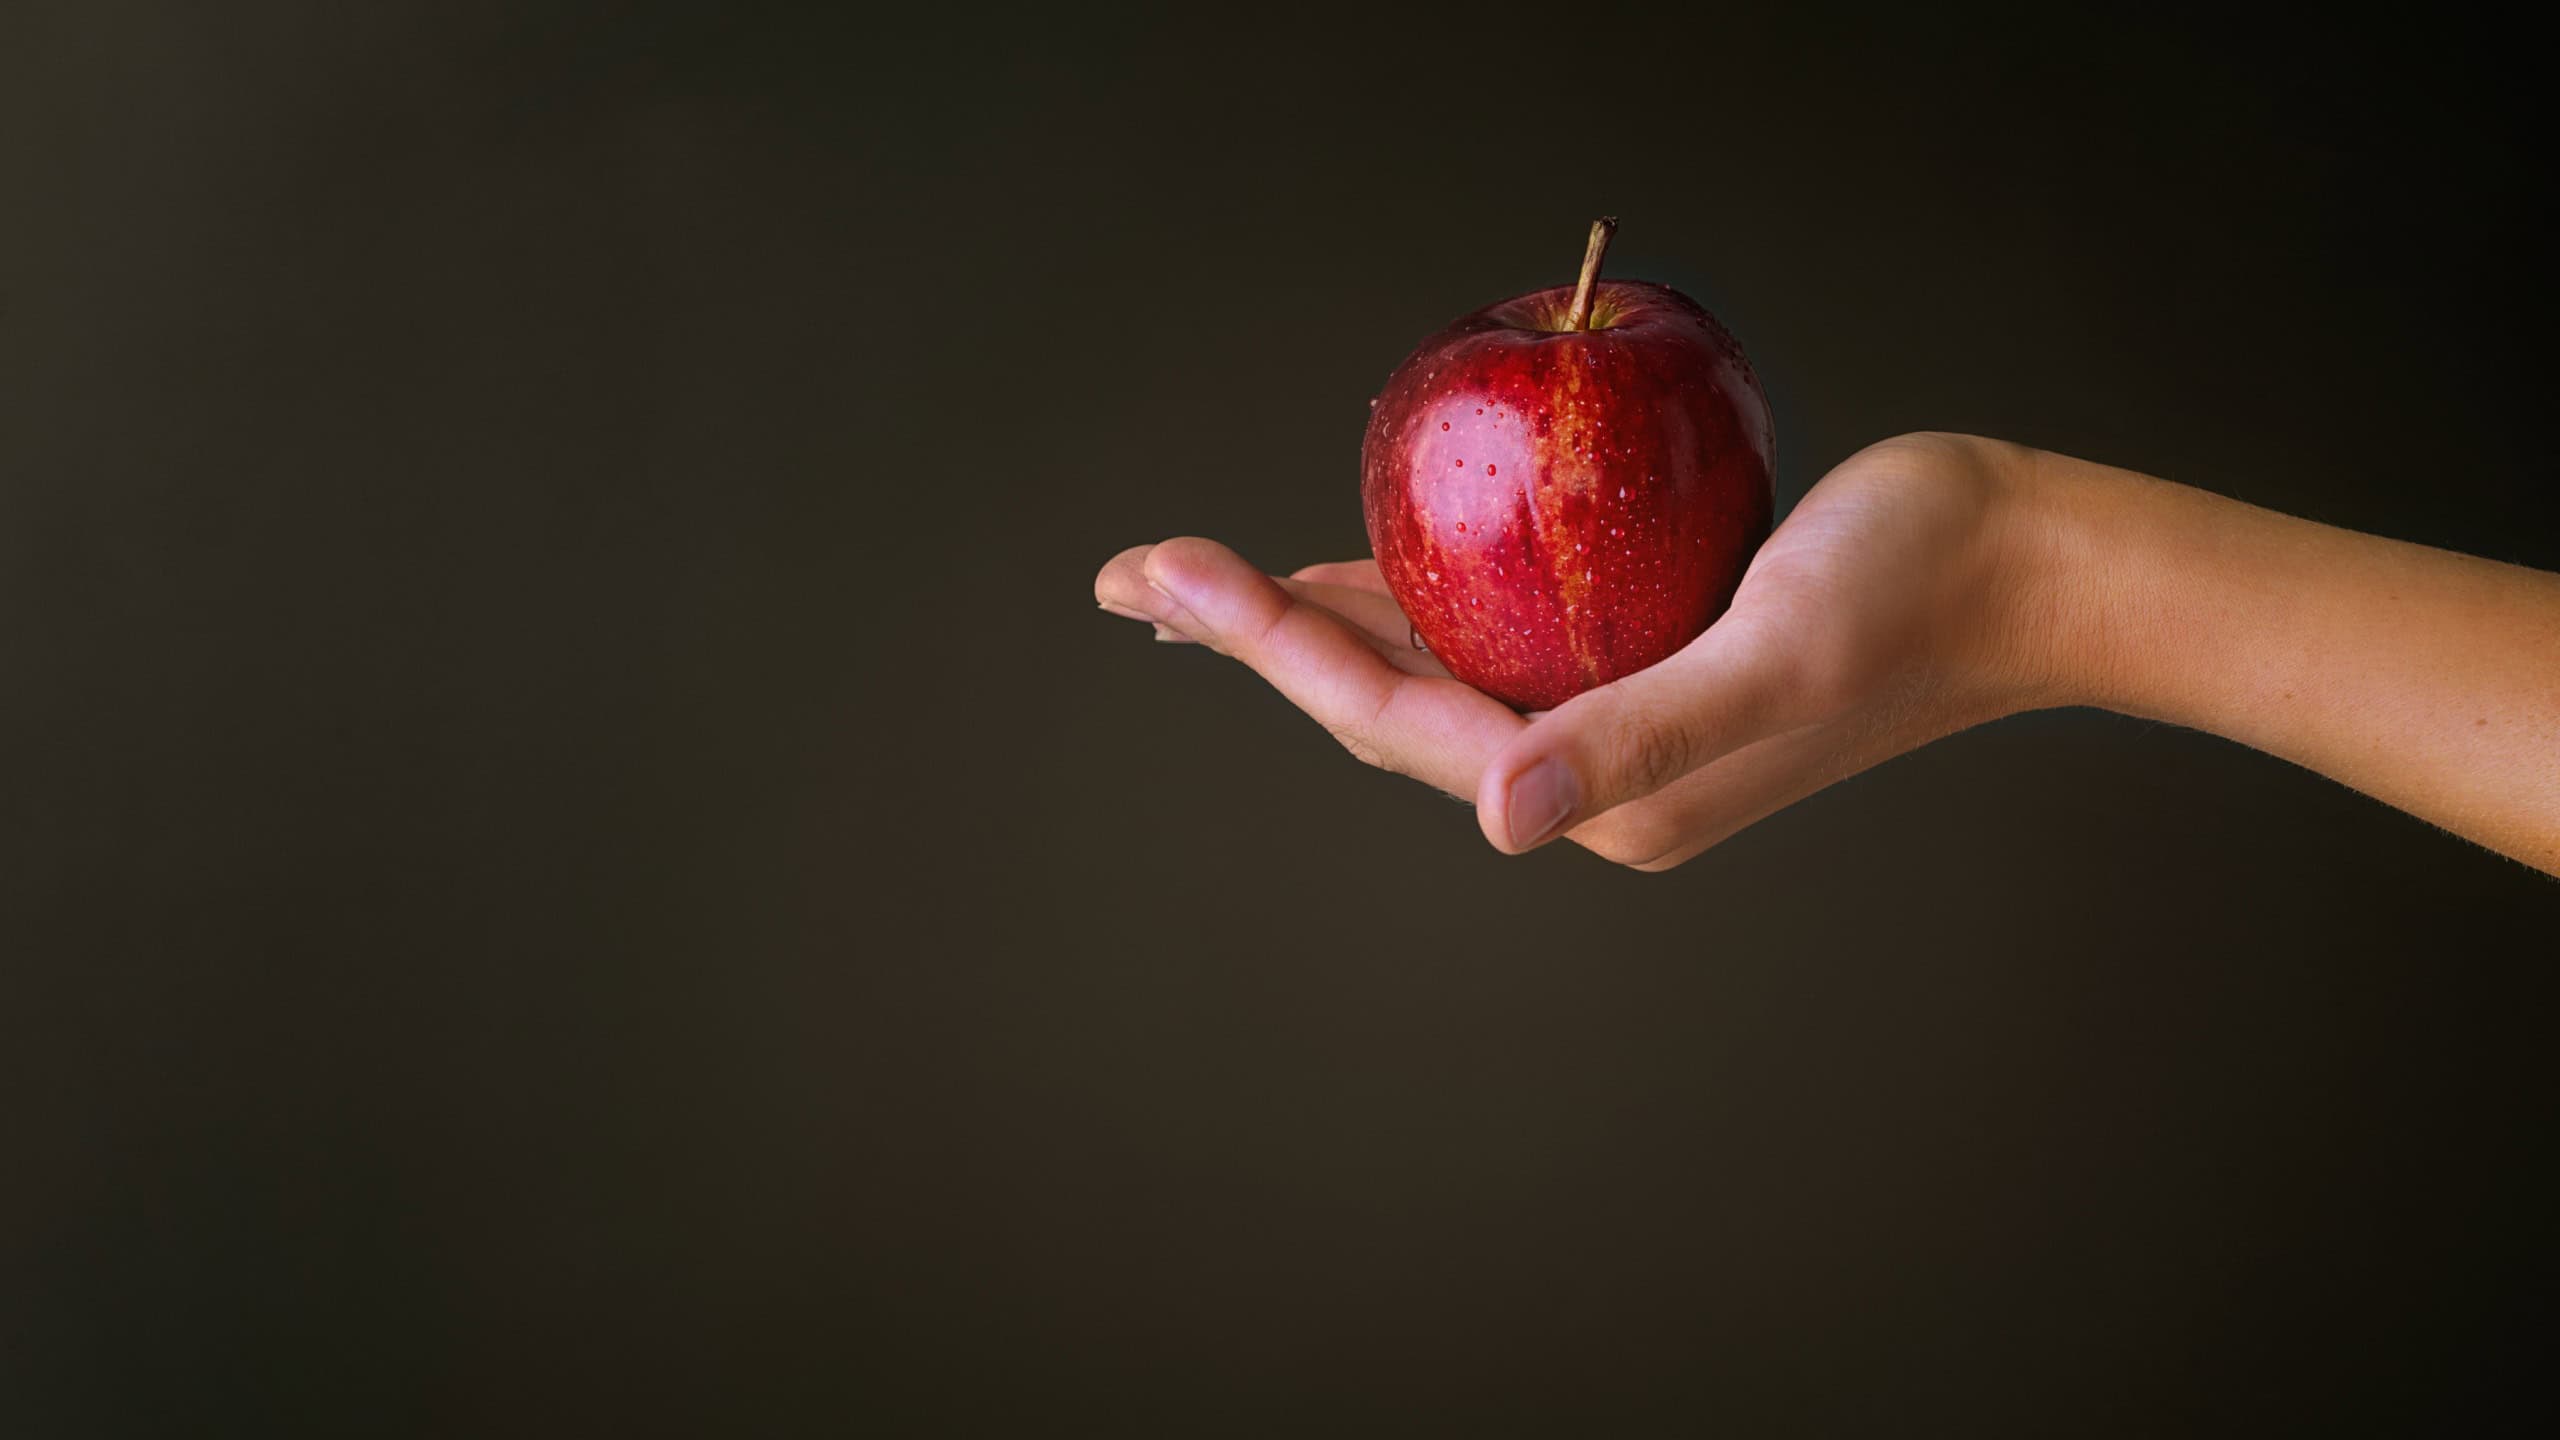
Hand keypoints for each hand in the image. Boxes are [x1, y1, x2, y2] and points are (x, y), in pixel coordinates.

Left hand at [1096, 433, 2050, 868]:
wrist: (2025, 570)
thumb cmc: (1915, 586)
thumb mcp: (1778, 649)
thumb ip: (1642, 733)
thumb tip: (1502, 818)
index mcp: (1608, 792)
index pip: (1399, 719)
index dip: (1273, 645)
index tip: (1171, 572)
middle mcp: (1589, 772)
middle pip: (1381, 703)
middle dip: (1250, 639)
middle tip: (1134, 577)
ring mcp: (1606, 720)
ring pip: (1419, 669)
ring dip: (1303, 624)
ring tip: (1191, 584)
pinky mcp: (1630, 662)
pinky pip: (1482, 636)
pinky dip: (1398, 598)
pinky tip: (1338, 569)